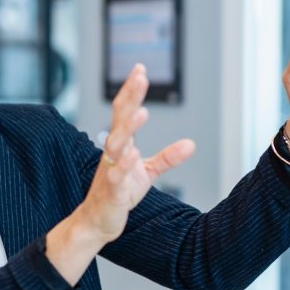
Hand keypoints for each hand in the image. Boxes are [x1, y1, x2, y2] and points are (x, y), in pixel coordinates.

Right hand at [77, 63, 195, 244]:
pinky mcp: (111, 190)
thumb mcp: (147, 172)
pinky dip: (123, 165)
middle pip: (119, 119)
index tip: (140, 68)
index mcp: (120, 145)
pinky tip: (132, 155)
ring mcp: (109, 170)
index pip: (124, 111)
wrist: (98, 221)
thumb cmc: (119, 193)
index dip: (132, 91)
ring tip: (142, 112)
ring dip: (128, 128)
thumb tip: (190, 143)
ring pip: (115, 144)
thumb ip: (167, 157)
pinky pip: (116, 175)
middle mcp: (112, 153)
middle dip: (130, 98)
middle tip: (140, 77)